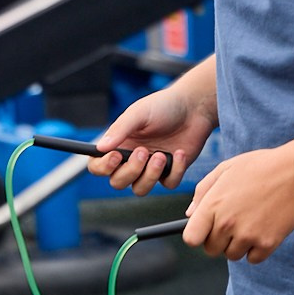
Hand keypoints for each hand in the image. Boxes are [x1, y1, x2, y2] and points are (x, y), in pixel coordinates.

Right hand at [89, 88, 215, 194]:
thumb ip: (119, 129)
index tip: (114, 157)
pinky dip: (175, 171)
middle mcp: (131, 159)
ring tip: (162, 155)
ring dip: (150, 175)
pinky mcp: (171, 172)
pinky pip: (167, 184)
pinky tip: (180, 153)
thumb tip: (100, 148)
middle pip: (118, 182)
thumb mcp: (139, 113)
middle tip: (143, 152)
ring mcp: (151, 168)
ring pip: (140, 189)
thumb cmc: (164, 105)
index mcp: (119, 144)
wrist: (194, 107)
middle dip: (130, 171)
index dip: (103, 167)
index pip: (98, 165)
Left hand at [182, 147, 293, 263]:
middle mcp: (227, 223)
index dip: (197, 235)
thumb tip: (190, 214)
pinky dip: (257, 249)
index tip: (205, 229)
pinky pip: (253, 259)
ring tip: (251, 221)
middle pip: (211, 250)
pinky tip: (263, 228)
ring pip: (232, 255)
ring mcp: (248, 235)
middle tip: (234, 222)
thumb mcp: (225, 169)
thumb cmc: (260, 166)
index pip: (191, 238)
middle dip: (218, 239)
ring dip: (238, 244)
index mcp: (213, 204)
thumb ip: (203, 191)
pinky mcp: (268, 244)